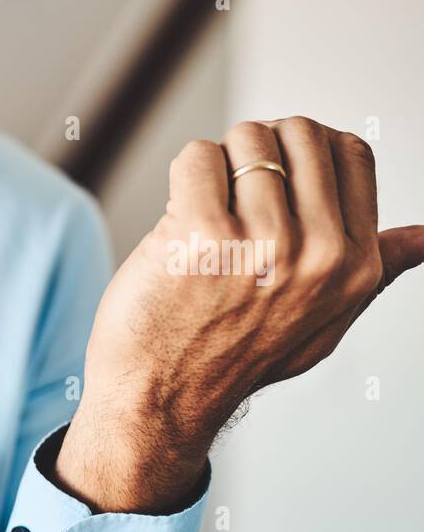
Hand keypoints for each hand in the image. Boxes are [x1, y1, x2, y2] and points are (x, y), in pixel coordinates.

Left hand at [56, 116, 423, 512]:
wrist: (158, 398)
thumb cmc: (228, 359)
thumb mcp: (322, 324)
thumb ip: (373, 271)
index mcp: (354, 265)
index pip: (351, 151)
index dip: (304, 150)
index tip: (271, 179)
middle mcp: (317, 253)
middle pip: (299, 132)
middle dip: (258, 149)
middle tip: (229, 196)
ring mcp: (261, 242)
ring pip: (246, 139)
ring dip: (217, 165)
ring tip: (202, 217)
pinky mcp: (201, 235)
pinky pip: (196, 157)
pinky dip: (180, 179)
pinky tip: (177, 222)